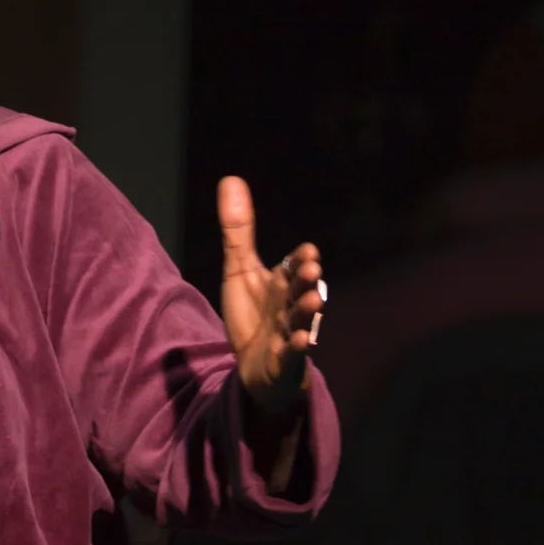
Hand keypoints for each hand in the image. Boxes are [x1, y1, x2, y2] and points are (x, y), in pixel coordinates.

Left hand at [217, 175, 323, 414]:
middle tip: (313, 268)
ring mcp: (290, 332)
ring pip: (301, 319)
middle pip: (300, 289)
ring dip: (307, 310)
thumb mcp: (240, 270)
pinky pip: (293, 353)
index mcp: (282, 282)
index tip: (308, 251)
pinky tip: (299, 340)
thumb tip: (230, 179)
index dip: (300, 260)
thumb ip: (238, 230)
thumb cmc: (255, 315)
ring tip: (313, 299)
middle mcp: (291, 305)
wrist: (256, 365)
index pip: (294, 266)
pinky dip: (296, 347)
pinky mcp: (284, 360)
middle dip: (306, 279)